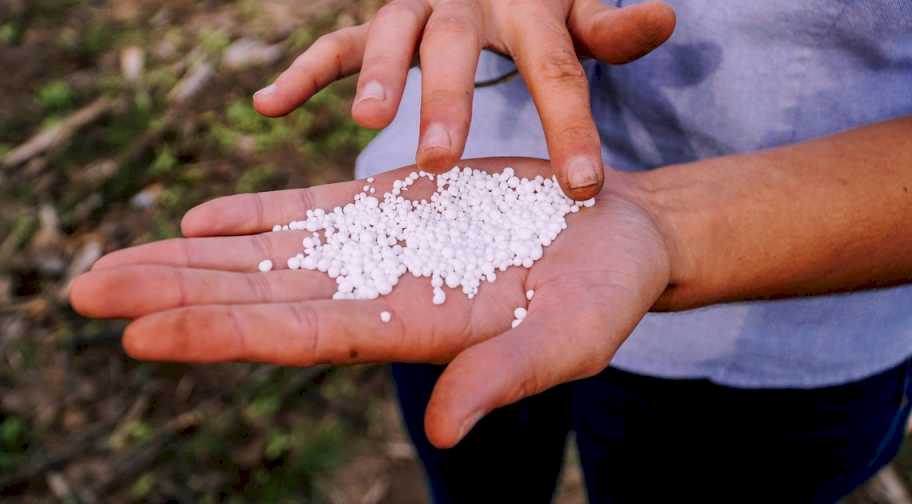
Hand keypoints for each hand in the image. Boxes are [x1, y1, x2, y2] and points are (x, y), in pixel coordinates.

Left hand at [70, 158, 672, 447]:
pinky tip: (199, 217)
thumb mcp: (566, 340)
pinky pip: (306, 211)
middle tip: (80, 289)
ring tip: (108, 260)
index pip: (293, 337)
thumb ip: (501, 376)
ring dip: (187, 256)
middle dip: (170, 294)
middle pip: (254, 297)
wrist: (613, 231)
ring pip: (263, 254)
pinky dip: (251, 212)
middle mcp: (374, 295)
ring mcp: (375, 249)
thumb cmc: (602, 295)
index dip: (217, 333)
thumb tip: (443, 433)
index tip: (137, 333)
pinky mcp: (388, 207)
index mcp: (407, 331)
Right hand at [252, 1, 675, 198]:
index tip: (583, 187)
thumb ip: (610, 27)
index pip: (556, 71)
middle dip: (448, 102)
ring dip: (375, 76)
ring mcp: (416, 10)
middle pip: (457, 50)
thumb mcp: (578, 11)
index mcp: (529, 12)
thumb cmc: (541, 6)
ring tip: (368, 121)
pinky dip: (303, 73)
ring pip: (391, 35)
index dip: (570, 126)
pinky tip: (266, 108)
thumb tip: (665, 17)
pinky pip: (335, 43)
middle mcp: (467, 5)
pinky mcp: (378, 22)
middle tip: (441, 160)